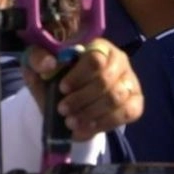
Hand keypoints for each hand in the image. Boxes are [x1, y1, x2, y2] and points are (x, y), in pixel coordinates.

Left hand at [22, 38, 142, 141]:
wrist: (67, 105)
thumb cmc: (56, 80)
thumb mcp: (40, 68)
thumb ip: (37, 60)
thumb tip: (50, 64)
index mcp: (97, 46)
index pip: (94, 59)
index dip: (78, 76)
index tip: (62, 89)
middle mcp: (119, 60)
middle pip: (105, 81)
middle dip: (81, 99)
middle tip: (63, 110)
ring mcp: (130, 80)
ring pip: (116, 98)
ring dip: (91, 113)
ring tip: (71, 122)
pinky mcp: (136, 101)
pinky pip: (128, 113)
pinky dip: (105, 123)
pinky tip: (87, 127)